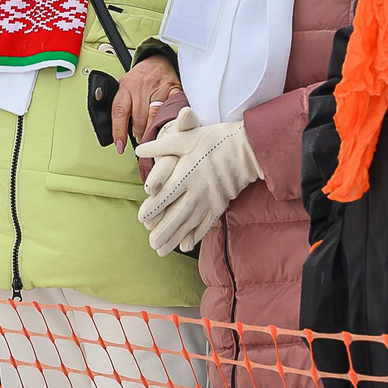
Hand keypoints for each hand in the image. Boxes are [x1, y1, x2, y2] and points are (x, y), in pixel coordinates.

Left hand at [111, 53, 184, 153]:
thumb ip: (123, 106)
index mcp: (126, 86)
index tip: (120, 146)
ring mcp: (159, 87)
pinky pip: (171, 110)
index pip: (119, 112)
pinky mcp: (174, 89)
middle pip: (139, 118)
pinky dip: (168, 120)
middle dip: (139, 133)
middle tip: (141, 139)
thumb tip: (121, 132)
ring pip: (155, 116)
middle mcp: (141, 86)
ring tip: (151, 135)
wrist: (159, 59)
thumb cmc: (141, 77)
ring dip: (152, 130)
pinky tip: (166, 125)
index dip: (118, 132)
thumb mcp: (125, 87)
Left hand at [134, 111, 261, 254]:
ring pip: (190, 223)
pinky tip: (186, 245)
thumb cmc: (215, 140)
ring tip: (162, 250)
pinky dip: (196, 236)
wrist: (248, 148)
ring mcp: (210, 199)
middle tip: (151, 243)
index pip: (165, 195)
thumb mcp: (186, 137)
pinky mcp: (220, 204)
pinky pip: (206, 224)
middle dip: (163, 231)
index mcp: (186, 173)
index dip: (153, 209)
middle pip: (177, 215)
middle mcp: (197, 190)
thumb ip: (162, 145)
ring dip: (175, 238)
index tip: (142, 219)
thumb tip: (140, 148)